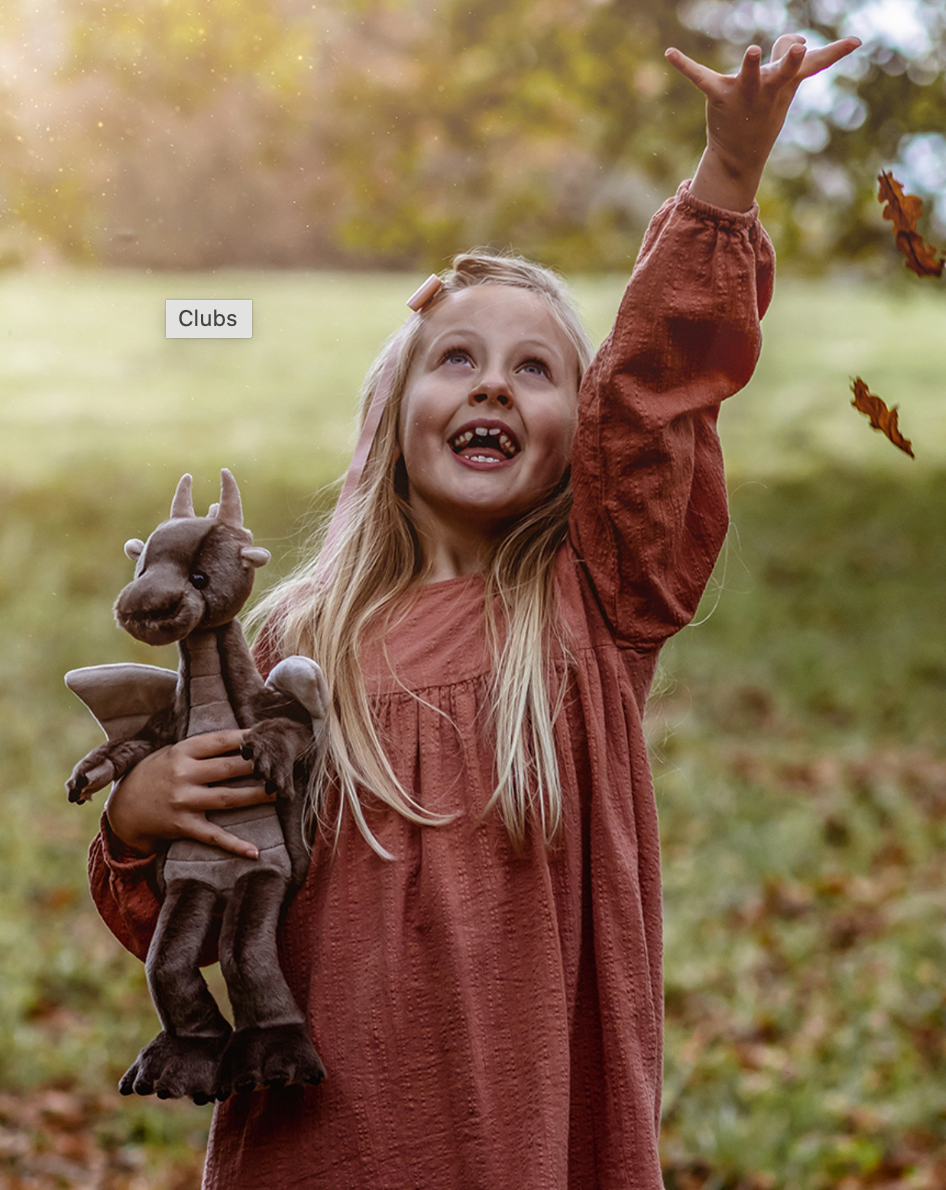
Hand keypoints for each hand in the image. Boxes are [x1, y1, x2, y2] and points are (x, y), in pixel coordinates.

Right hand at [105, 731, 271, 858]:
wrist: (123, 808)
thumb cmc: (154, 774)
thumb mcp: (171, 753)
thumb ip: (202, 749)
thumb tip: (241, 740)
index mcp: (182, 752)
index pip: (221, 741)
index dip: (248, 738)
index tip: (269, 736)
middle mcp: (184, 775)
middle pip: (230, 768)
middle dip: (259, 766)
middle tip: (284, 764)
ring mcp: (184, 801)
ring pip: (229, 798)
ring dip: (257, 796)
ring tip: (281, 792)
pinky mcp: (183, 826)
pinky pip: (214, 836)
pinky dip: (235, 845)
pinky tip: (255, 851)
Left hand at [666, 34, 861, 211]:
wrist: (740, 155)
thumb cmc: (763, 114)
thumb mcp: (781, 89)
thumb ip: (789, 60)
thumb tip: (798, 41)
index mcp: (786, 82)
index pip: (816, 63)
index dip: (836, 51)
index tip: (855, 41)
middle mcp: (768, 87)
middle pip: (784, 68)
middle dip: (790, 60)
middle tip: (799, 50)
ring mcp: (744, 92)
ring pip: (750, 75)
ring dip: (752, 65)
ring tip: (753, 52)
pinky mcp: (719, 96)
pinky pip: (700, 77)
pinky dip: (685, 65)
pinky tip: (670, 52)